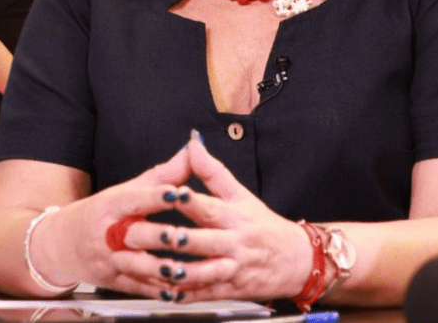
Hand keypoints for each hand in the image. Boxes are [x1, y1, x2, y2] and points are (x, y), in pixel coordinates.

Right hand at [47, 145, 197, 298]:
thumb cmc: (99, 214)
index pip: (134, 199)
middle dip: (158, 236)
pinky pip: (136, 288)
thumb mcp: (124, 191)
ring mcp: (108, 260)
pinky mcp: (112, 282)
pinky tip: (175, 291)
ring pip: (135, 266)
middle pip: (134, 234)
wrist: (59, 246)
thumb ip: (162, 175)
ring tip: (182, 271)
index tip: (178, 194)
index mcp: (110, 205)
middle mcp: (107, 234)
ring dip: (159, 270)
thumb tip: (191, 151)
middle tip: (181, 236)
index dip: (156, 196)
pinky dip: (156, 291)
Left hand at [160, 136, 314, 302]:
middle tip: (142, 234)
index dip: (189, 201)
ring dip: (174, 271)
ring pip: (201, 273)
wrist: (296, 261)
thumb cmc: (263, 226)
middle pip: (200, 242)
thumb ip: (212, 171)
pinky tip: (163, 291)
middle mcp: (233, 243)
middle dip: (170, 239)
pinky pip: (203, 294)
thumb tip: (193, 144)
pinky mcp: (229, 290)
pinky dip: (183, 295)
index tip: (170, 194)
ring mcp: (231, 269)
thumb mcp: (241, 194)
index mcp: (235, 216)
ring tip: (150, 266)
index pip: (210, 207)